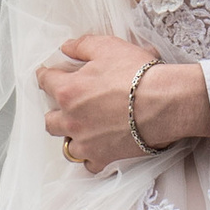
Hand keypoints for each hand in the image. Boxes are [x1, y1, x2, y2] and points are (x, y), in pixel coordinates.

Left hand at [40, 34, 161, 177]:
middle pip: (49, 120)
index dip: (46, 75)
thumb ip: (82, 45)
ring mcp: (86, 141)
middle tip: (66, 105)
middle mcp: (71, 119)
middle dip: (55, 111)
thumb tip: (66, 47)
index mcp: (68, 91)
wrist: (165, 103)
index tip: (48, 74)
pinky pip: (89, 164)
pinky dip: (91, 157)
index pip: (44, 81)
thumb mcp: (108, 47)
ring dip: (71, 137)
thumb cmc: (138, 74)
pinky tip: (98, 148)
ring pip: (66, 145)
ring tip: (81, 129)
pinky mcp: (104, 156)